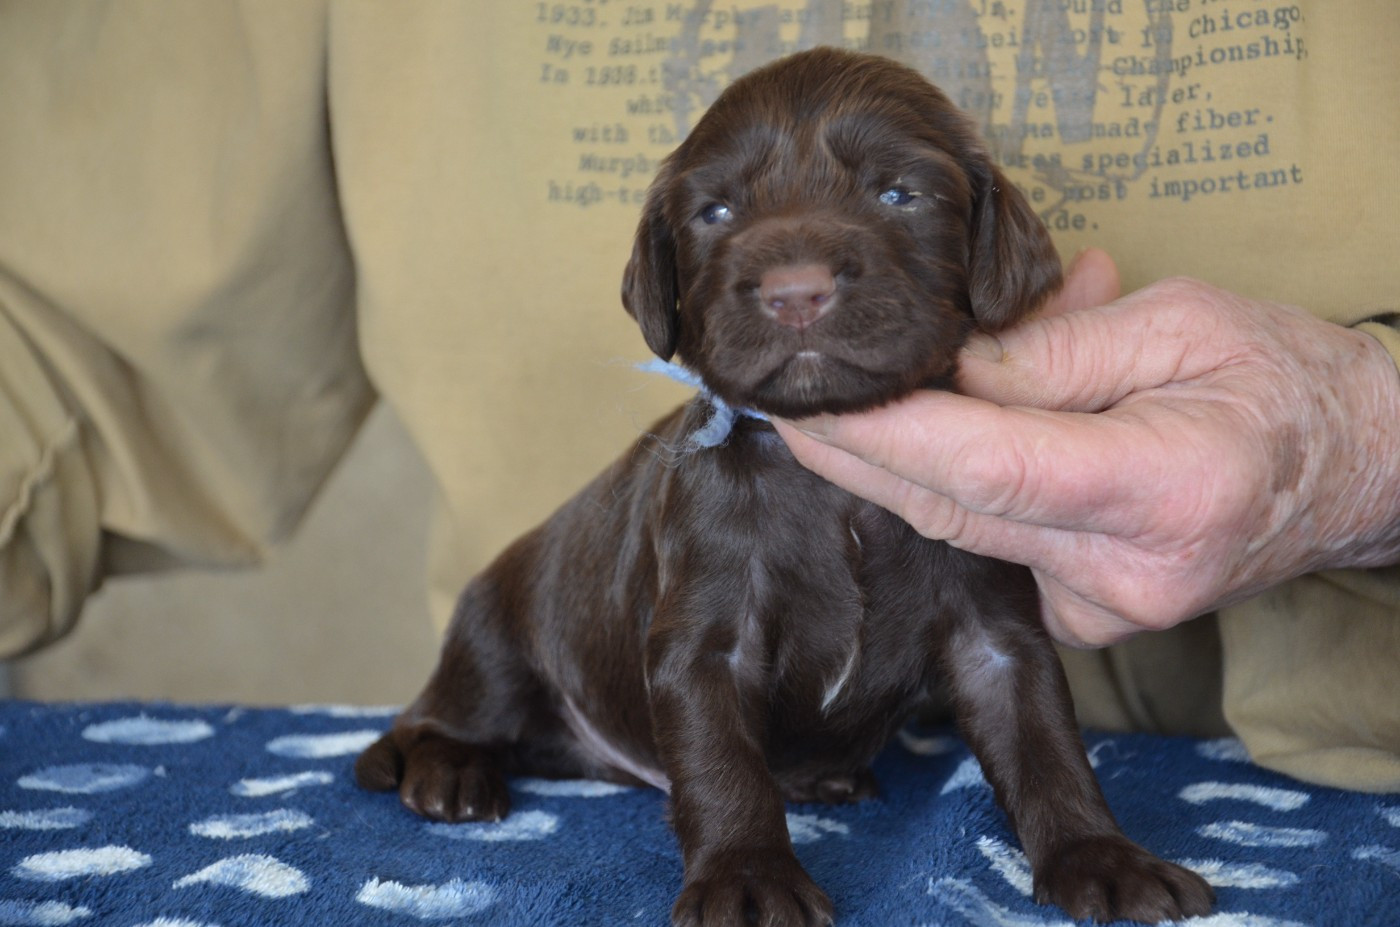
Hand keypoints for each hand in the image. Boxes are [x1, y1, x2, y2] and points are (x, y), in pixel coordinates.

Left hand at [775, 250, 1399, 645]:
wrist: (1360, 470)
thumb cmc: (1284, 380)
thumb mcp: (1183, 323)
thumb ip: (1057, 350)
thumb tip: (947, 364)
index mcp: (1164, 491)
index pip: (986, 468)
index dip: (883, 435)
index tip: (804, 401)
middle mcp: (1126, 573)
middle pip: (949, 509)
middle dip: (853, 453)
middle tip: (783, 398)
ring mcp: (1105, 609)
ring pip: (959, 527)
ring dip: (899, 456)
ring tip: (868, 381)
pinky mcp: (1086, 614)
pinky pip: (990, 542)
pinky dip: (957, 479)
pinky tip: (953, 419)